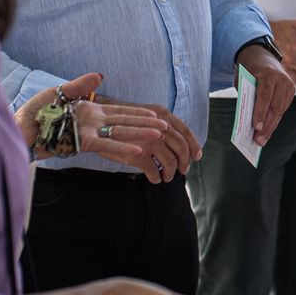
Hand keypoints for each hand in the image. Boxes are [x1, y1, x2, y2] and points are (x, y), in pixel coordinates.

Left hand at [15, 74, 170, 167]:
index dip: (138, 113)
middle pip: (125, 122)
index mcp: (89, 111)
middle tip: (165, 128)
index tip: (156, 115)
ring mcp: (87, 132)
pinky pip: (105, 144)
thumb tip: (100, 76)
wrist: (15, 130)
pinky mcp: (79, 142)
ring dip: (139, 134)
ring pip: (119, 133)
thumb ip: (80, 86)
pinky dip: (121, 147)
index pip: (120, 111)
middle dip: (145, 124)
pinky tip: (137, 151)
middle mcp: (92, 122)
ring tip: (158, 136)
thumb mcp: (57, 93)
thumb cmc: (33, 113)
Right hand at [88, 90, 202, 183]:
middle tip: (181, 171)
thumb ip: (161, 127)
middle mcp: (157, 126)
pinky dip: (156, 177)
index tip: (198, 157)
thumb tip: (180, 144)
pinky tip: (154, 179)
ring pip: (169, 162)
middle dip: (184, 163)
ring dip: (170, 173)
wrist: (97, 123)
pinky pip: (153, 170)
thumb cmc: (123, 122)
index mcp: (162, 115)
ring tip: (166, 177)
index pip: (185, 131)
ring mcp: (148, 140)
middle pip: (181, 149)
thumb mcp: (145, 119)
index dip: (194, 146)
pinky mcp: (137, 154)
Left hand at [237, 45, 294, 145]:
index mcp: (267, 74)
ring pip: (280, 110)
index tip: (256, 128)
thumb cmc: (248, 70)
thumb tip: (248, 121)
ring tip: (262, 140)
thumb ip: (246, 96)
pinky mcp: (292, 89)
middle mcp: (281, 79)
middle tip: (258, 140)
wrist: (261, 55)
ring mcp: (289, 84)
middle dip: (267, 126)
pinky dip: (275, 120)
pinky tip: (268, 130)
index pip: (264, 97)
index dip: (260, 113)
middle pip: (275, 107)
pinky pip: (283, 108)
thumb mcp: (242, 79)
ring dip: (271, 126)